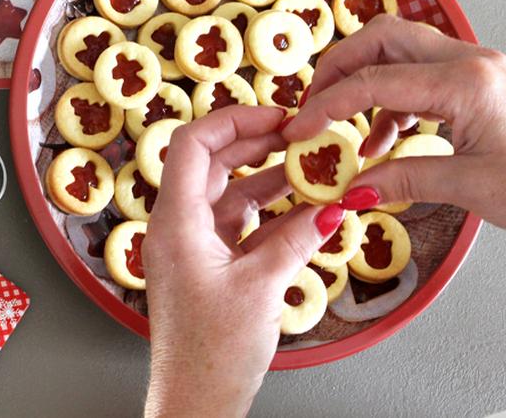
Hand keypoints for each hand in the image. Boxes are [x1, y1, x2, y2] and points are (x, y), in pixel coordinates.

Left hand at [143, 106, 346, 417]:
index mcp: (175, 224)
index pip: (192, 145)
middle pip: (210, 162)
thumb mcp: (262, 288)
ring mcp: (192, 245)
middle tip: (297, 135)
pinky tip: (301, 207)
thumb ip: (297, 239)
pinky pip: (237, 221)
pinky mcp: (208, 263)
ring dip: (266, 176)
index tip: (275, 116)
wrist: (196, 403)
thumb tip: (330, 205)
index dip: (233, 121)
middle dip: (254, 142)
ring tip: (308, 166)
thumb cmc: (210, 355)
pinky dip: (267, 210)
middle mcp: (177, 227)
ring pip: (227, 191)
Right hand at [283, 14, 505, 250]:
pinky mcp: (478, 81)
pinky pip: (419, 73)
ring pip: (399, 49)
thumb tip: (352, 187)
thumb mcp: (467, 188)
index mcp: (465, 83)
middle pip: (382, 38)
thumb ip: (402, 179)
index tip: (298, 126)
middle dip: (338, 67)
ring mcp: (475, 66)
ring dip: (363, 79)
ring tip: (341, 124)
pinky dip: (390, 98)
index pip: (374, 81)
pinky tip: (381, 138)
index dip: (327, 104)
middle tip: (311, 103)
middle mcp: (469, 61)